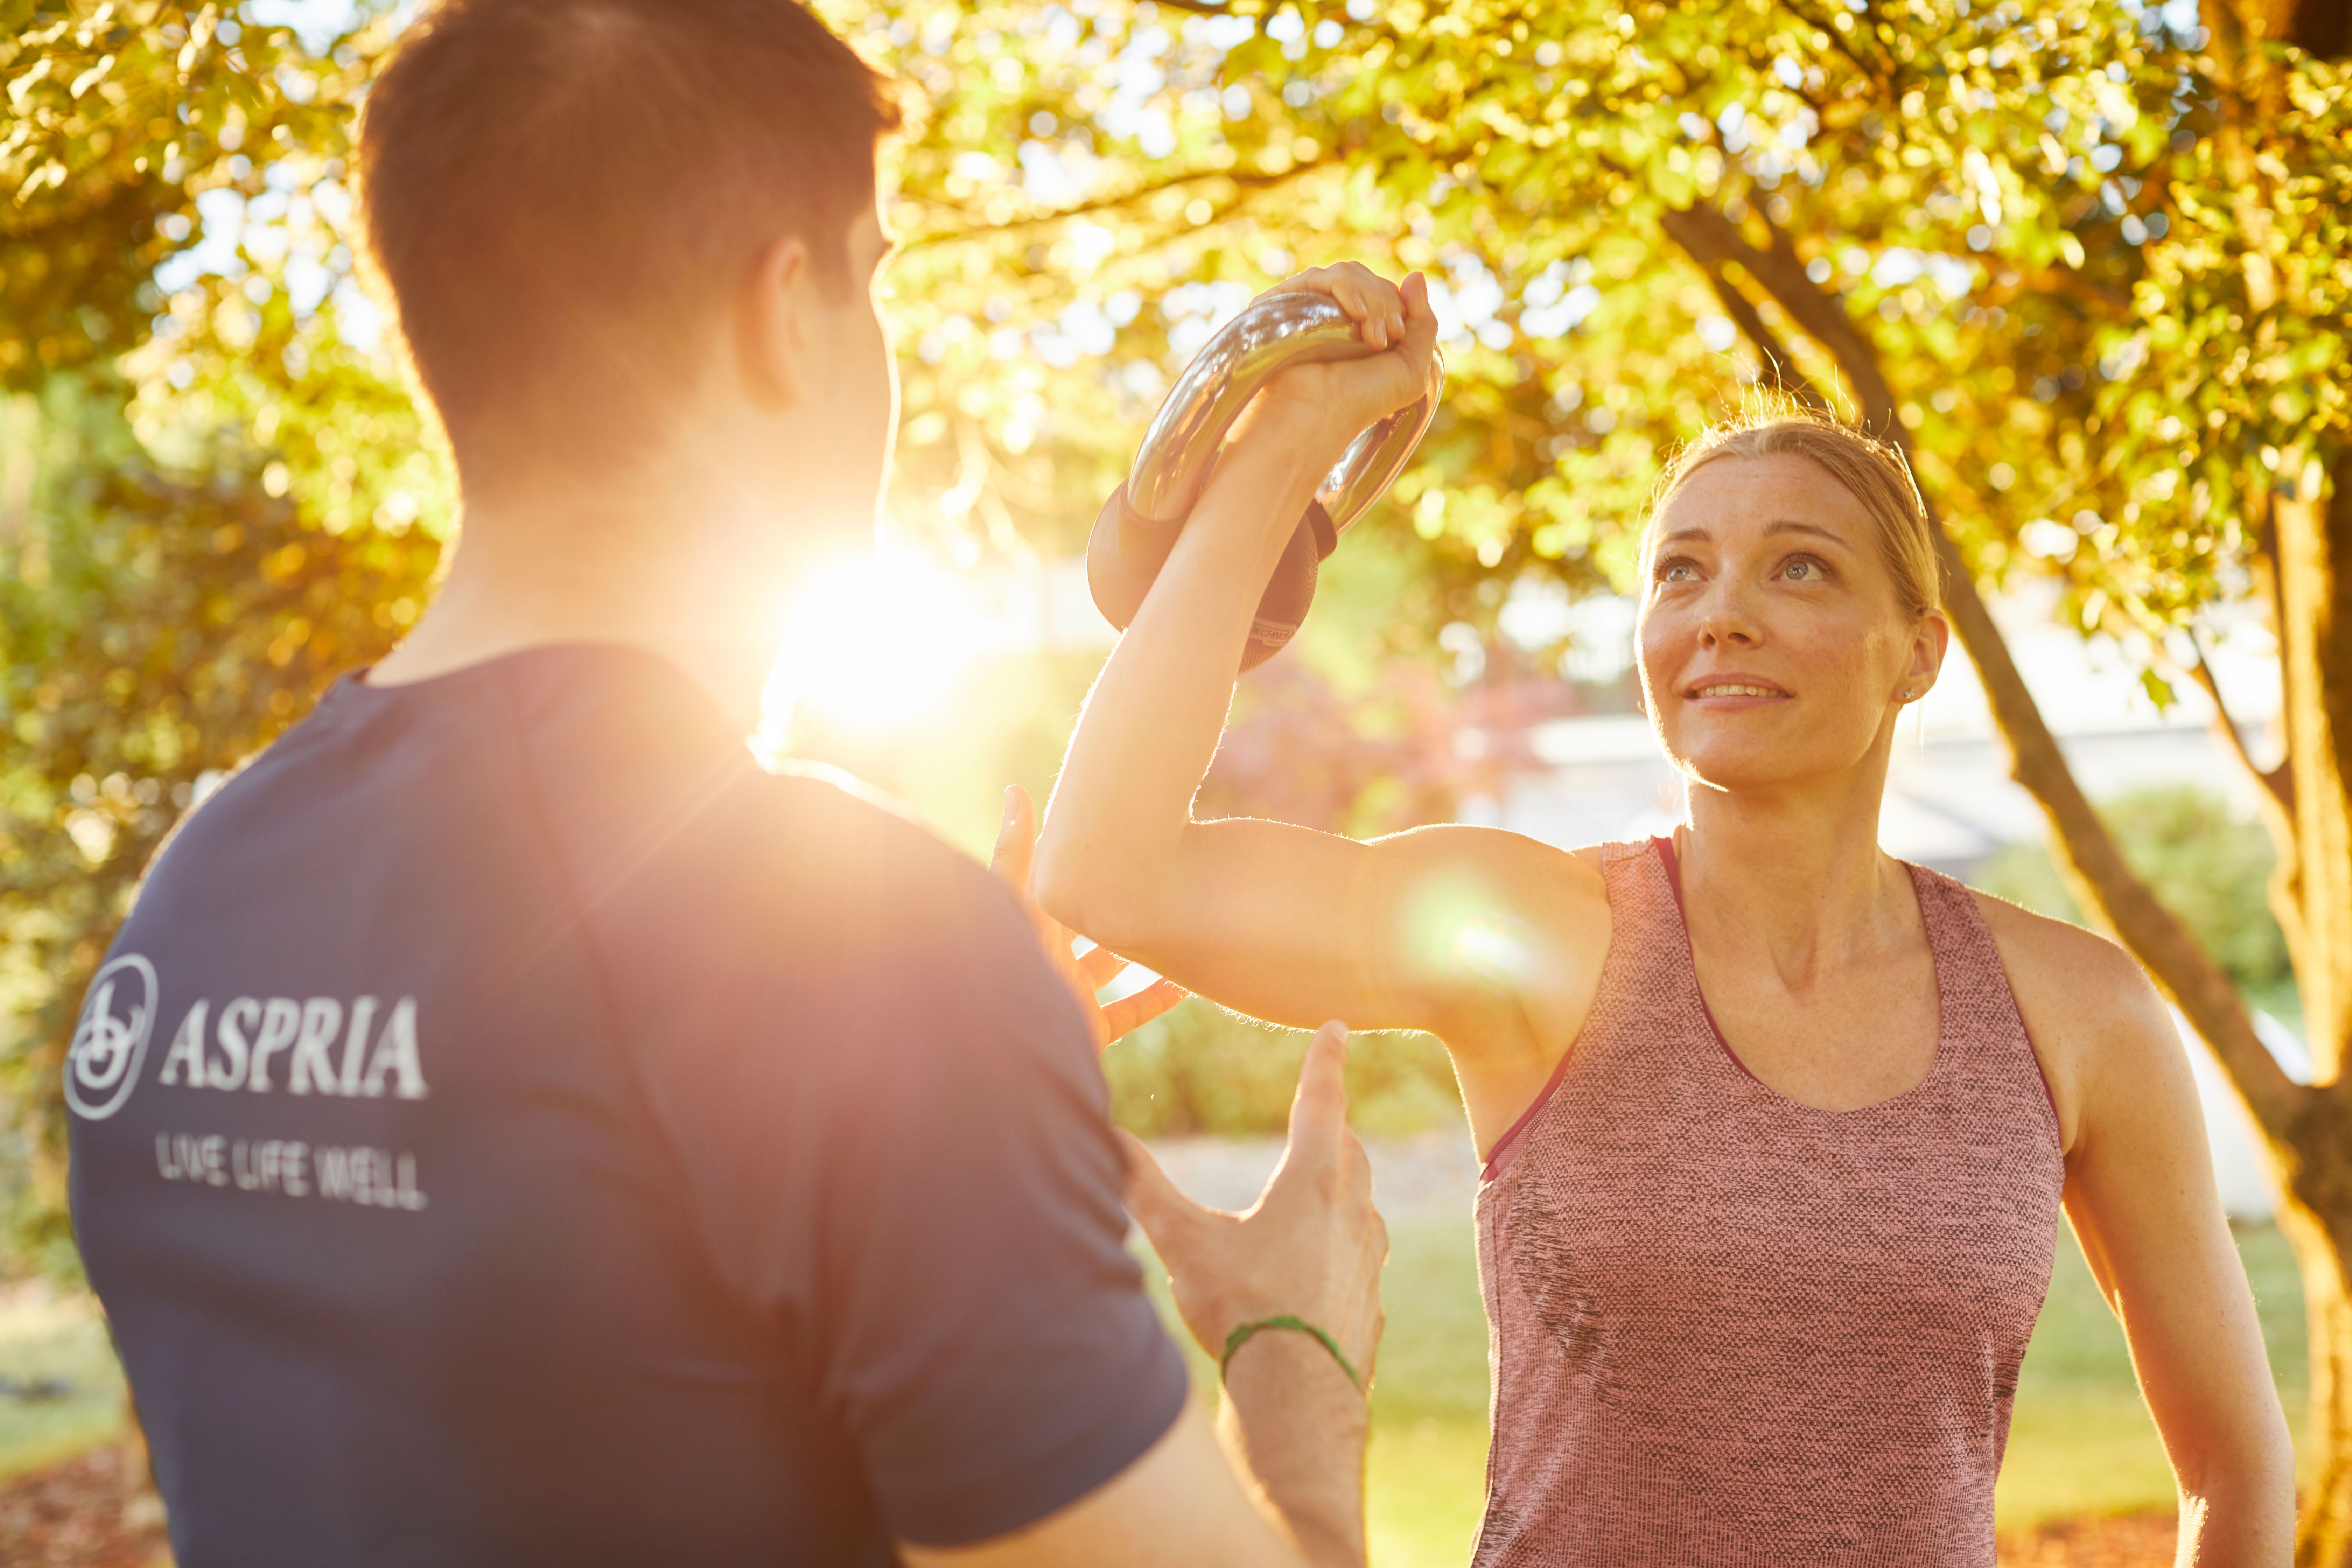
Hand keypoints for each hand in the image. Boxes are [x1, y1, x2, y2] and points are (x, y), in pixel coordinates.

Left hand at [993, 785, 1188, 1049]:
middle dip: (1122, 897)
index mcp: (1031, 924)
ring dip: (1144, 945)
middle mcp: (1050, 957)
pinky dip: (1158, 997)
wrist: (1000, 1056)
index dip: (1087, 856)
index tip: (1119, 831)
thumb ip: (1015, 851)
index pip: (1063, 882)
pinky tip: (1187, 982)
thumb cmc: (1000, 974)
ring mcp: (1070, 994)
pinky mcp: (1088, 1029)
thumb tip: (1015, 790)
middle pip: (1093, 921)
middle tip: (1161, 866)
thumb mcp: (1013, 904)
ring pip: (1114, 965)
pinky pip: (1130, 1012)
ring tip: (1180, 918)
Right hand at [1120, 1021, 1386, 1388]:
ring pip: (1364, 1203)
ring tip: (1323, 1188)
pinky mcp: (1371, 1302)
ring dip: (1345, 1186)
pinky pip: (1364, 1258)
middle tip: (1323, 1114)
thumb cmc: (1242, 1310)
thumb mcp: (1185, 1244)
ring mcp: (1368, 1259)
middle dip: (1334, 1127)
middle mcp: (1352, 1212)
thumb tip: (1105, 1139)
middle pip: (1350, 1151)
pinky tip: (1325, 1265)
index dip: (1325, 1061)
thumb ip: (1145, 1188)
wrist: (1297, 1395)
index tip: (1336, 1028)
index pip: (1321, 1102)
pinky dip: (1346, 1245)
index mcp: (1312, 1182)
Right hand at [1241, 263, 1440, 456]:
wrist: (1320, 414)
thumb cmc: (1363, 400)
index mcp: (1360, 326)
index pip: (1383, 289)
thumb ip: (1424, 322)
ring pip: (1347, 273)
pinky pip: (1321, 277)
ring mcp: (1309, 305)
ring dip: (1370, 299)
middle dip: (1385, 303)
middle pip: (1368, 278)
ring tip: (1371, 337)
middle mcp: (1333, 313)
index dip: (1396, 304)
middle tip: (1381, 340)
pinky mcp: (1287, 301)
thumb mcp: (1411, 367)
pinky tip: (1357, 314)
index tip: (1396, 335)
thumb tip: (1415, 275)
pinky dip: (1347, 289)